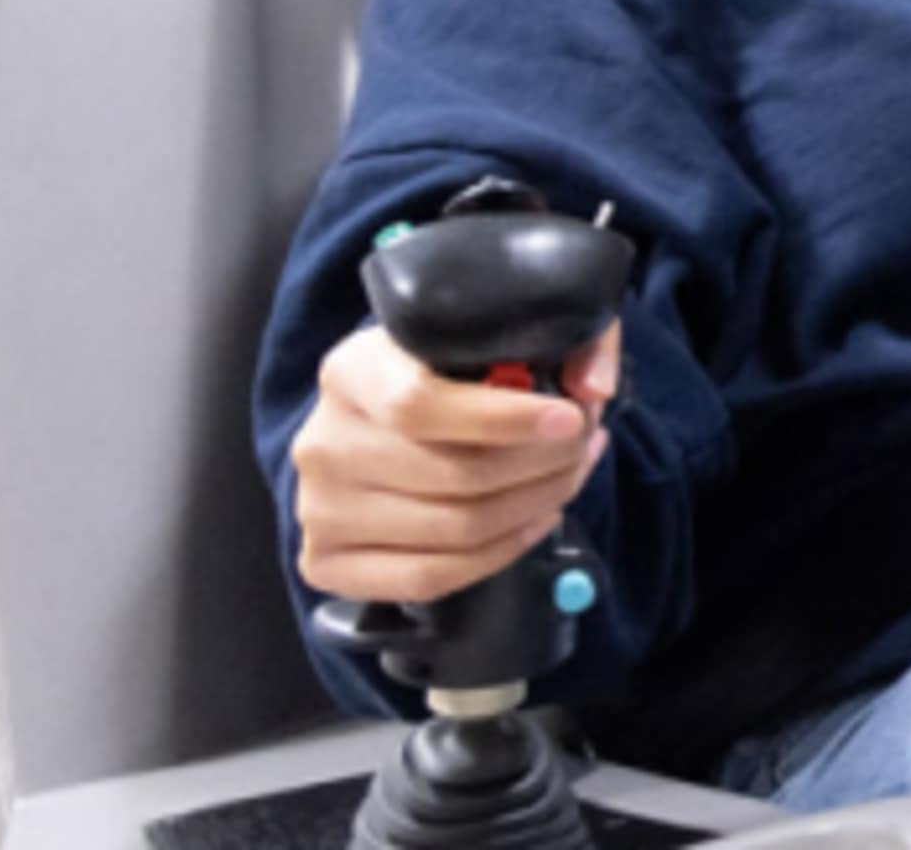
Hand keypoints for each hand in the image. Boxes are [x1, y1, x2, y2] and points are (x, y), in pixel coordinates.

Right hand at [291, 320, 620, 604]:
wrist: (378, 427)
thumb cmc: (444, 375)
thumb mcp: (489, 333)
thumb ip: (555, 343)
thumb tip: (592, 388)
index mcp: (350, 372)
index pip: (419, 405)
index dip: (503, 418)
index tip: (569, 417)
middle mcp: (322, 442)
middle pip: (452, 475)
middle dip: (544, 464)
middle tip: (585, 445)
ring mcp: (319, 509)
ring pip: (454, 529)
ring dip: (535, 506)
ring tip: (569, 476)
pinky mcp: (326, 562)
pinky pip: (430, 576)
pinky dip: (502, 552)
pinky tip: (537, 519)